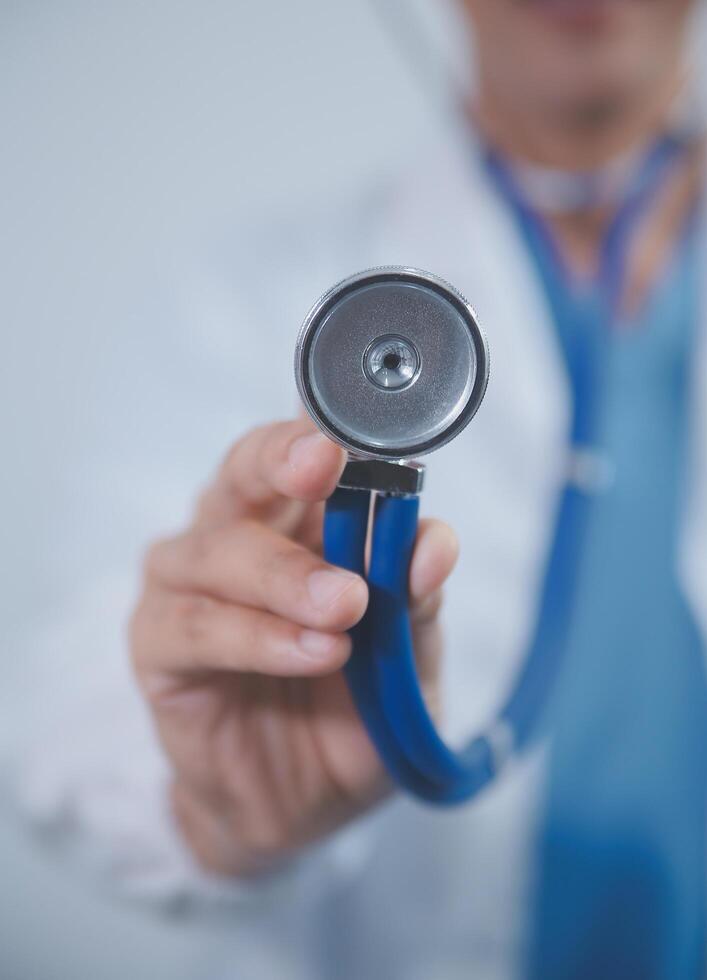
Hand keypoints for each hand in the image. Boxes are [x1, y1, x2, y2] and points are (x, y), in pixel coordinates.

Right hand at [129, 418, 458, 876]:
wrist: (305, 806)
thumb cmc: (355, 712)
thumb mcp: (409, 659)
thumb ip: (416, 599)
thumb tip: (435, 542)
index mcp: (304, 518)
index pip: (305, 446)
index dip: (323, 424)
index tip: (356, 429)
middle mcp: (239, 532)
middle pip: (244, 469)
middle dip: (283, 459)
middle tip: (325, 466)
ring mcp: (189, 585)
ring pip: (218, 548)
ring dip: (285, 574)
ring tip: (344, 607)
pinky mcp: (158, 645)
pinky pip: (196, 626)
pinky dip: (257, 635)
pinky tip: (311, 652)